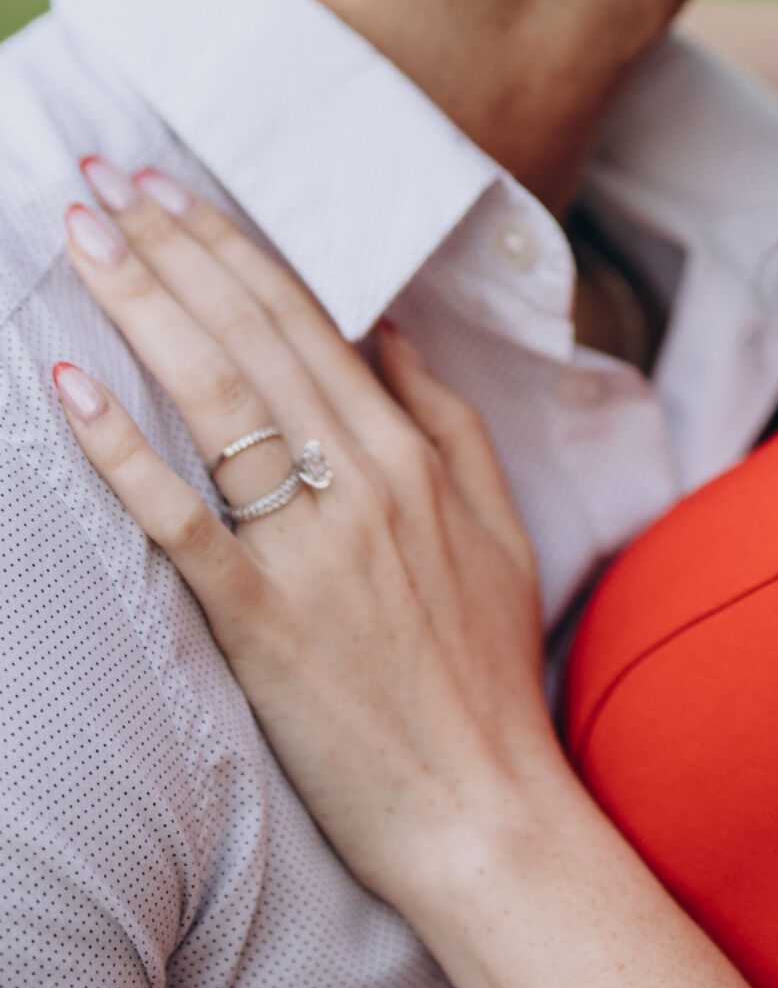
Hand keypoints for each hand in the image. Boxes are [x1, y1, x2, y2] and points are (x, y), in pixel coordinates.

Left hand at [53, 164, 559, 904]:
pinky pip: (179, 518)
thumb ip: (442, 415)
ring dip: (143, 308)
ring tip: (81, 240)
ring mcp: (310, 548)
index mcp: (410, 451)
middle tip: (100, 181)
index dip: (230, 246)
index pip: (304, 318)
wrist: (486, 806)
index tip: (168, 188)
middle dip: (170, 248)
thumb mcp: (496, 520)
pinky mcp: (262, 620)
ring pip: (214, 400)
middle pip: (249, 337)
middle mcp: (360, 481)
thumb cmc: (485, 669)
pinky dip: (122, 448)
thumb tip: (387, 327)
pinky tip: (70, 388)